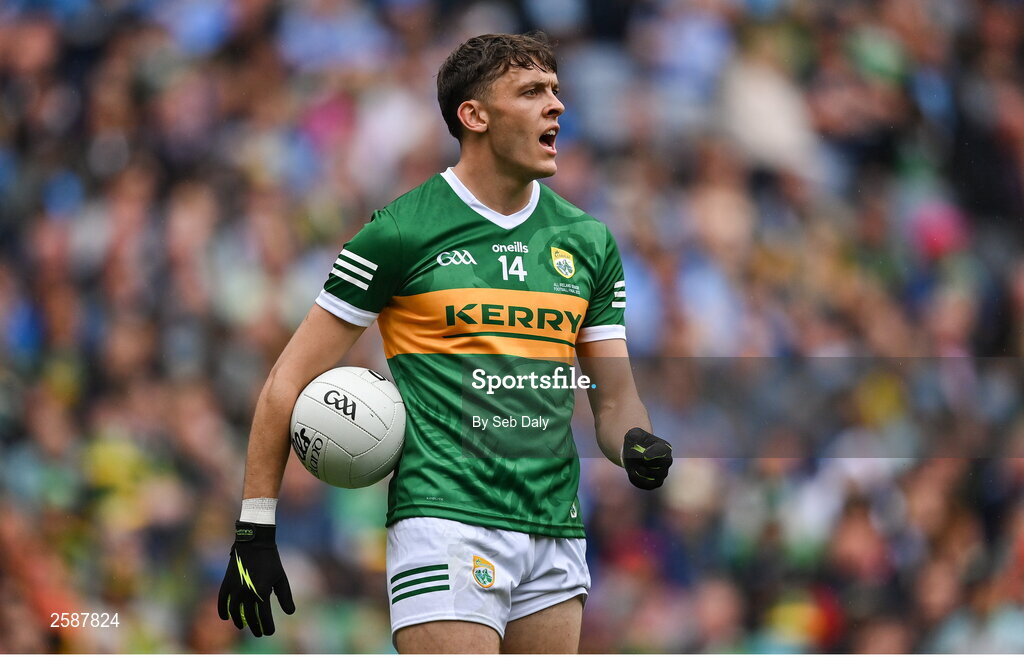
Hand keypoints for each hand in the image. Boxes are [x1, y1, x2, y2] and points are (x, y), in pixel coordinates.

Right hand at [217, 522, 294, 636]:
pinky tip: (226, 618)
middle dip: (255, 627)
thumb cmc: (270, 560)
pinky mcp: (226, 583)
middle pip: (249, 617)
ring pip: (235, 612)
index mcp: (262, 591)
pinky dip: (222, 611)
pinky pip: (221, 601)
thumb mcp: (281, 578)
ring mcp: (235, 588)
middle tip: (259, 633)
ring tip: (243, 626)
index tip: (269, 632)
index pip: (264, 616)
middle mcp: (247, 592)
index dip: (267, 626)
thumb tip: (290, 613)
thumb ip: (285, 596)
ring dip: (238, 622)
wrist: (254, 542)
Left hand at [622, 428, 672, 489]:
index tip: (644, 455)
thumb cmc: (635, 442)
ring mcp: (663, 473)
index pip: (663, 451)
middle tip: (635, 460)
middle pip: (662, 464)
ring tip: (633, 465)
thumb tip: (634, 438)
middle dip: (647, 463)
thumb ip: (634, 435)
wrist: (633, 454)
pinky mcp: (656, 483)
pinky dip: (637, 480)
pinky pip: (647, 485)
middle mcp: (667, 461)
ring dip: (640, 471)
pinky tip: (632, 473)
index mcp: (665, 447)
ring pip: (653, 476)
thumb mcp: (633, 434)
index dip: (654, 453)